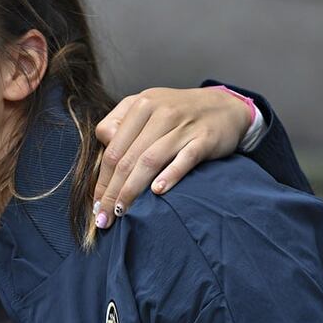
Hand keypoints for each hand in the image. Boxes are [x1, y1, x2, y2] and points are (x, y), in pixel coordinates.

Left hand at [93, 87, 249, 227]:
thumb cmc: (177, 113)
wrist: (226, 107)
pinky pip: (185, 159)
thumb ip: (120, 124)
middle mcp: (159, 113)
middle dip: (111, 191)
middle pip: (127, 158)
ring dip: (132, 190)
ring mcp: (183, 126)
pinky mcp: (205, 139)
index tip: (96, 203)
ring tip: (122, 212)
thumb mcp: (146, 108)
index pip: (112, 149)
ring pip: (150, 160)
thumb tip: (103, 153)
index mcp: (140, 105)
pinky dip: (170, 175)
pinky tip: (157, 192)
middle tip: (103, 217)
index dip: (101, 179)